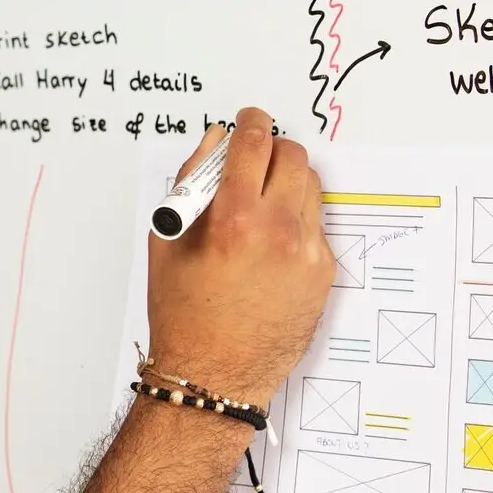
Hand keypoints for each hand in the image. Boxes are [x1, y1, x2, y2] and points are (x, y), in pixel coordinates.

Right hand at [144, 107, 334, 409]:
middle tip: (253, 160)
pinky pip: (315, 223)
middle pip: (293, 157)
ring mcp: (307, 252)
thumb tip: (212, 144)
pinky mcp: (323, 272)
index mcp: (234, 218)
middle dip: (272, 149)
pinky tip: (269, 241)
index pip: (253, 143)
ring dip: (287, 181)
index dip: (250, 122)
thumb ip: (190, 183)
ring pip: (311, 186)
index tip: (249, 120)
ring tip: (260, 202)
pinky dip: (295, 218)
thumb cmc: (183, 310)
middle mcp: (278, 231)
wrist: (214, 372)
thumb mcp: (169, 239)